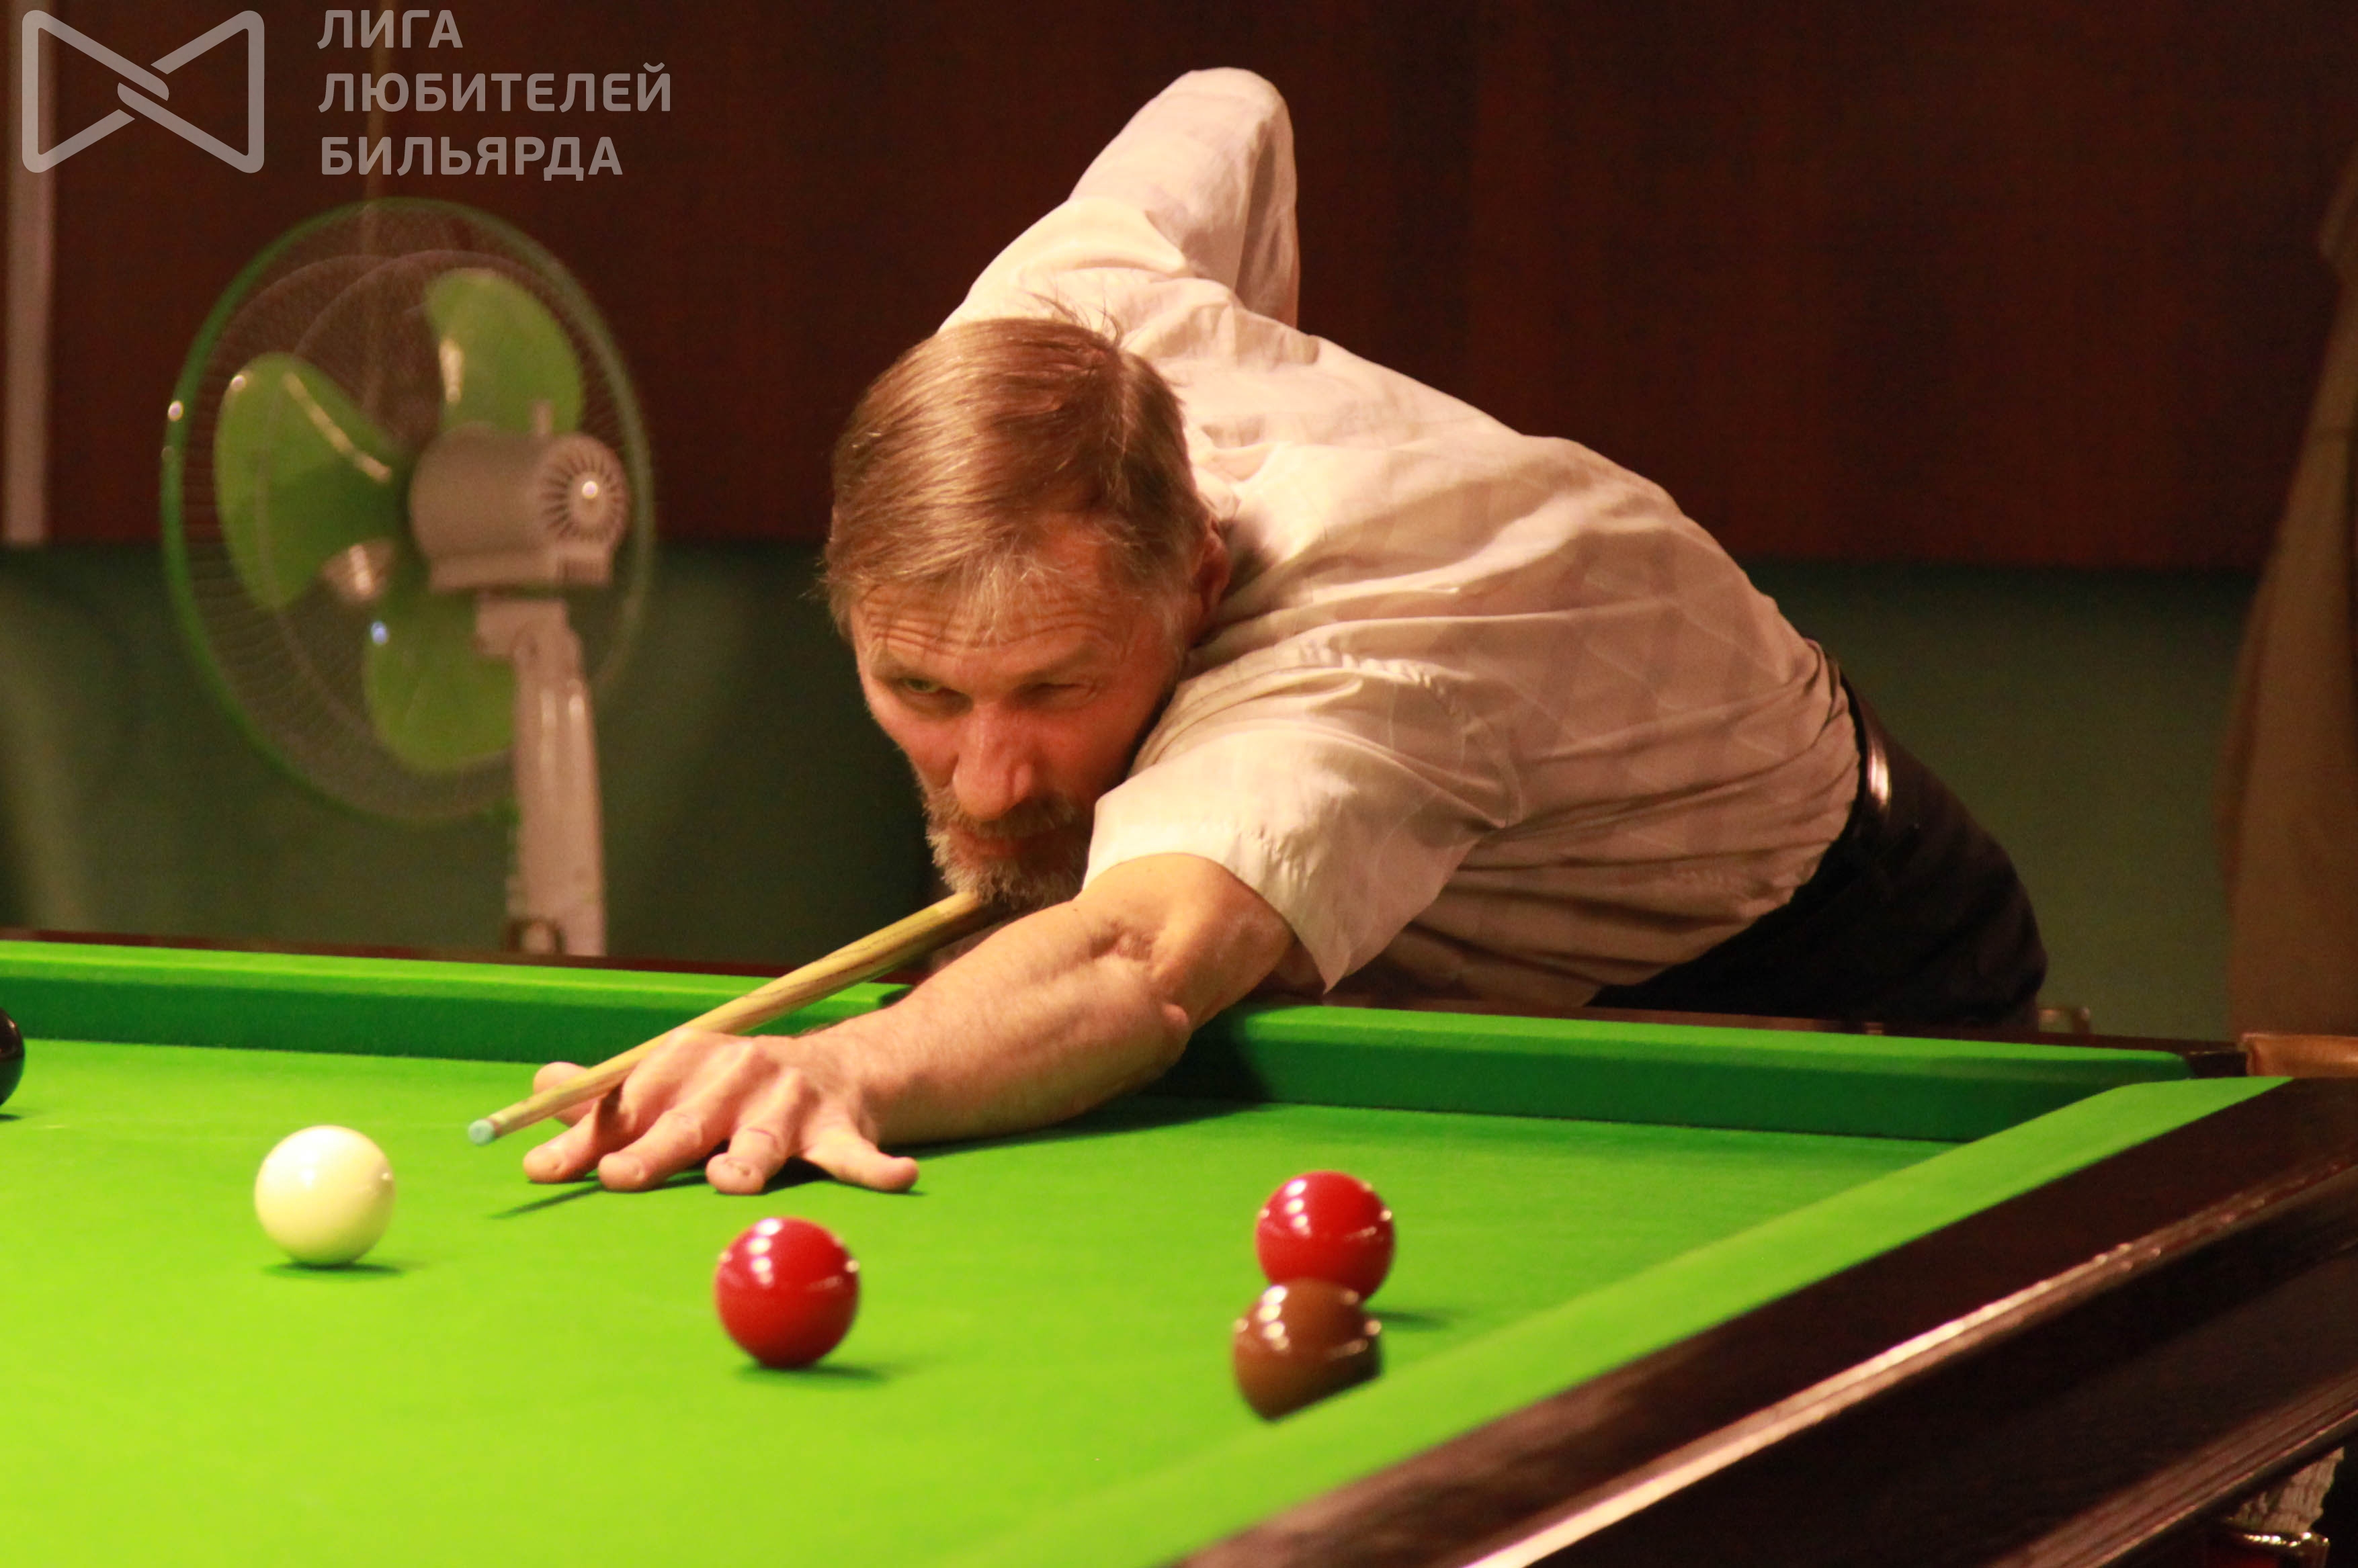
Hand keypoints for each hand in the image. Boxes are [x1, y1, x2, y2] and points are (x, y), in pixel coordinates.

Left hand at [520, 1030, 919, 1194]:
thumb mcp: (671, 1082)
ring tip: (731, 1181)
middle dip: (651, 1150)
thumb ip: (608, 1098)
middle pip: (688, 1121)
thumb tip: (537, 1088)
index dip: (583, 1136)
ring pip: (765, 1140)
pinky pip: (857, 1155)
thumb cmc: (734, 1088)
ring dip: (748, 1161)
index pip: (627, 1102)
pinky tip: (899, 1178)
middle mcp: (737, 1077)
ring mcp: (791, 1103)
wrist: (838, 1067)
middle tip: (617, 1178)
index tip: (542, 1169)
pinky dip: (877, 1169)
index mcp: (686, 1063)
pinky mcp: (842, 1128)